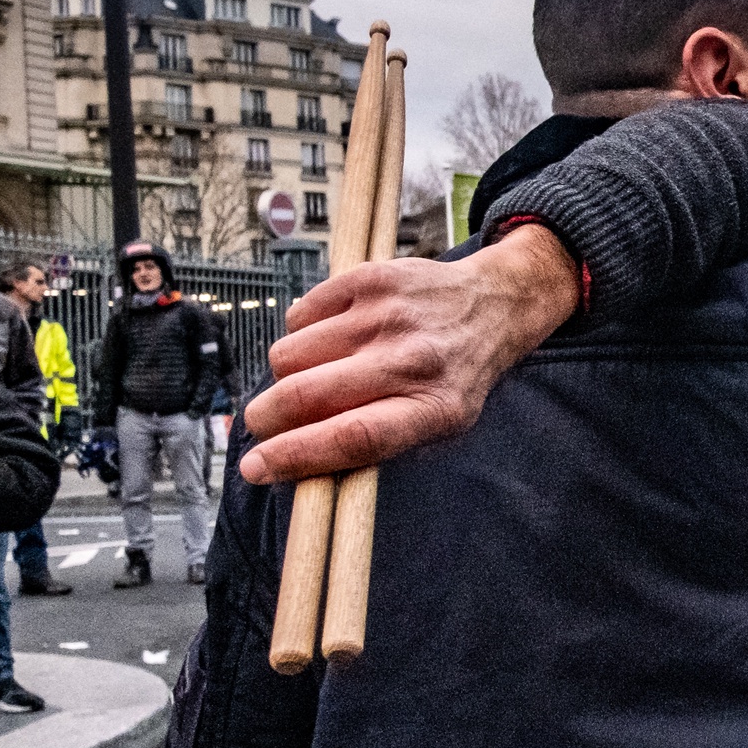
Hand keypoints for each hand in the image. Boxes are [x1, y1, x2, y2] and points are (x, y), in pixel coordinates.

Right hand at [238, 224, 580, 483]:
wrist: (493, 306)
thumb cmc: (452, 378)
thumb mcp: (435, 428)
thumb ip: (371, 448)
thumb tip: (289, 465)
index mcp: (433, 409)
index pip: (352, 437)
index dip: (294, 456)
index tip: (255, 467)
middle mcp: (411, 360)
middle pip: (307, 395)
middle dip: (267, 418)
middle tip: (265, 423)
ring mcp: (388, 315)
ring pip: (289, 355)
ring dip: (287, 374)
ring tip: (320, 372)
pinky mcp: (369, 279)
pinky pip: (298, 316)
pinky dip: (302, 333)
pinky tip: (334, 338)